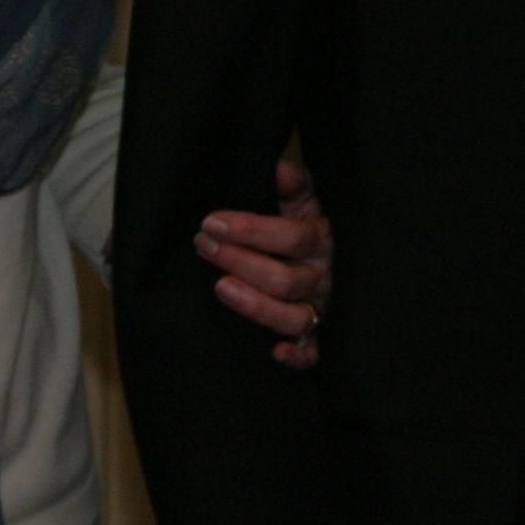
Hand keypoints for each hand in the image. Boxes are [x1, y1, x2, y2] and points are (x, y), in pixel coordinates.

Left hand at [197, 157, 333, 366]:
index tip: (213, 221)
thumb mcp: (299, 201)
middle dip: (240, 262)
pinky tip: (274, 353)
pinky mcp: (314, 338)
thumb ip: (291, 184)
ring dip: (256, 306)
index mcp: (320, 239)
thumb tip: (278, 168)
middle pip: (286, 279)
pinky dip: (297, 356)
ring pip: (294, 317)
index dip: (252, 230)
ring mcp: (318, 309)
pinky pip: (312, 354)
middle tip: (203, 245)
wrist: (320, 260)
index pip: (293, 236)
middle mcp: (321, 277)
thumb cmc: (298, 228)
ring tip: (220, 287)